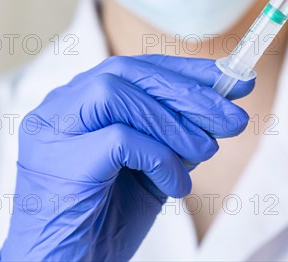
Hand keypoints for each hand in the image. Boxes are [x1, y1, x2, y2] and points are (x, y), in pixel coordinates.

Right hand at [0, 54, 252, 260]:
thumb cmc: (103, 219)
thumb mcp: (150, 169)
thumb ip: (175, 135)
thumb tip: (220, 108)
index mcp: (80, 100)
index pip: (136, 68)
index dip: (186, 69)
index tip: (230, 78)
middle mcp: (60, 106)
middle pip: (128, 72)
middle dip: (189, 91)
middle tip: (234, 117)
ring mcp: (52, 129)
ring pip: (118, 94)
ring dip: (175, 123)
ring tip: (207, 151)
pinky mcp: (58, 160)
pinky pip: (120, 140)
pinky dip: (160, 158)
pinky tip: (176, 186)